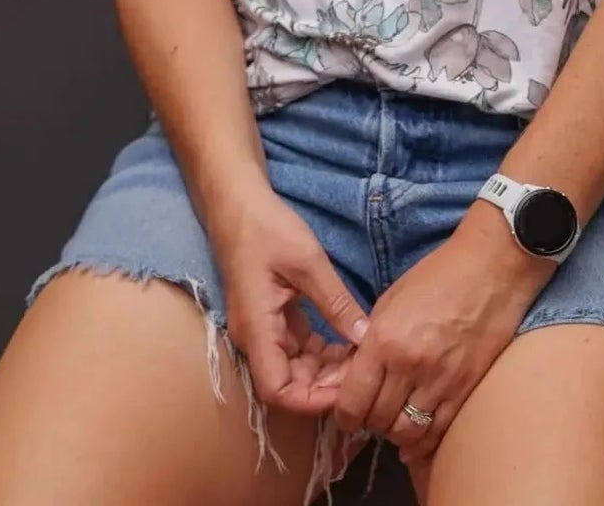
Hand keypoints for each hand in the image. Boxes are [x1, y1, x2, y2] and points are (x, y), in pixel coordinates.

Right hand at [210, 186, 369, 416]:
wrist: (238, 204)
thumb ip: (336, 303)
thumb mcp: (308, 262)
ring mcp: (262, 330)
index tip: (349, 387)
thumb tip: (365, 337)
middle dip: (327, 384)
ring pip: (295, 368)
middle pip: (289, 384)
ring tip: (362, 355)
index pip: (278, 390)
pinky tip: (347, 341)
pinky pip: (296, 348)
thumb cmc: (267, 229)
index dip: (313, 399)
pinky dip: (321, 351)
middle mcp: (255, 338)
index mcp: (257, 329)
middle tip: (366, 368)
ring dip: (327, 368)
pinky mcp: (271, 319)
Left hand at [331, 208, 552, 463]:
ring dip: (396, 434)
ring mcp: (440, 381)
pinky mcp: (465, 390)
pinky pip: (439, 432)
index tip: (347, 414)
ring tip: (395, 422)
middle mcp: (409, 366)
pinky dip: (424, 441)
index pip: (353, 401)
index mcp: (384, 340)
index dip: (345, 415)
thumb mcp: (391, 300)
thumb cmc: (437, 276)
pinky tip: (417, 437)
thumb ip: (372, 340)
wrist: (490, 269)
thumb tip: (357, 373)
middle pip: (378, 421)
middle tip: (372, 414)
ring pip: (407, 434)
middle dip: (370, 423)